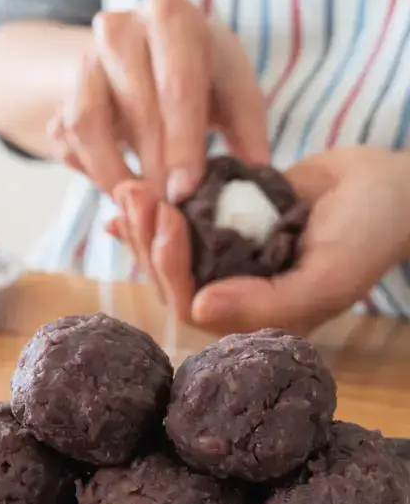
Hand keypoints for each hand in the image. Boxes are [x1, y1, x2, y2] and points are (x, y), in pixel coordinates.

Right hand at [48, 0, 270, 201]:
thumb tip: (258, 173)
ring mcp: (83, 61)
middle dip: (153, 166)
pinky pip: (66, 140)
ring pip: (87, 123)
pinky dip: (90, 170)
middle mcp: (119, 31)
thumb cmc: (195, 73)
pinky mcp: (62, 95)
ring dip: (112, 173)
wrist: (141, 56)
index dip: (182, 143)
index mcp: (170, 17)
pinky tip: (118, 189)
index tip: (185, 189)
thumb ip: (248, 127)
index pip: (177, 84)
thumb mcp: (230, 88)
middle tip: (167, 207)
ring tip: (139, 204)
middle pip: (135, 107)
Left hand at [110, 147, 409, 334]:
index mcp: (254, 317)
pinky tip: (120, 203)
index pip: (191, 305)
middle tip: (134, 191)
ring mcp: (224, 262)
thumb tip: (200, 309)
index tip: (165, 218)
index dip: (169, 265)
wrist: (389, 186)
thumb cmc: (369, 233)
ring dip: (143, 223)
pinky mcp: (220, 231)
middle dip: (146, 238)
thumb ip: (271, 303)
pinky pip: (178, 227)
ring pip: (167, 253)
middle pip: (168, 279)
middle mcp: (233, 294)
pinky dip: (150, 215)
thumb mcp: (330, 275)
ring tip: (129, 186)